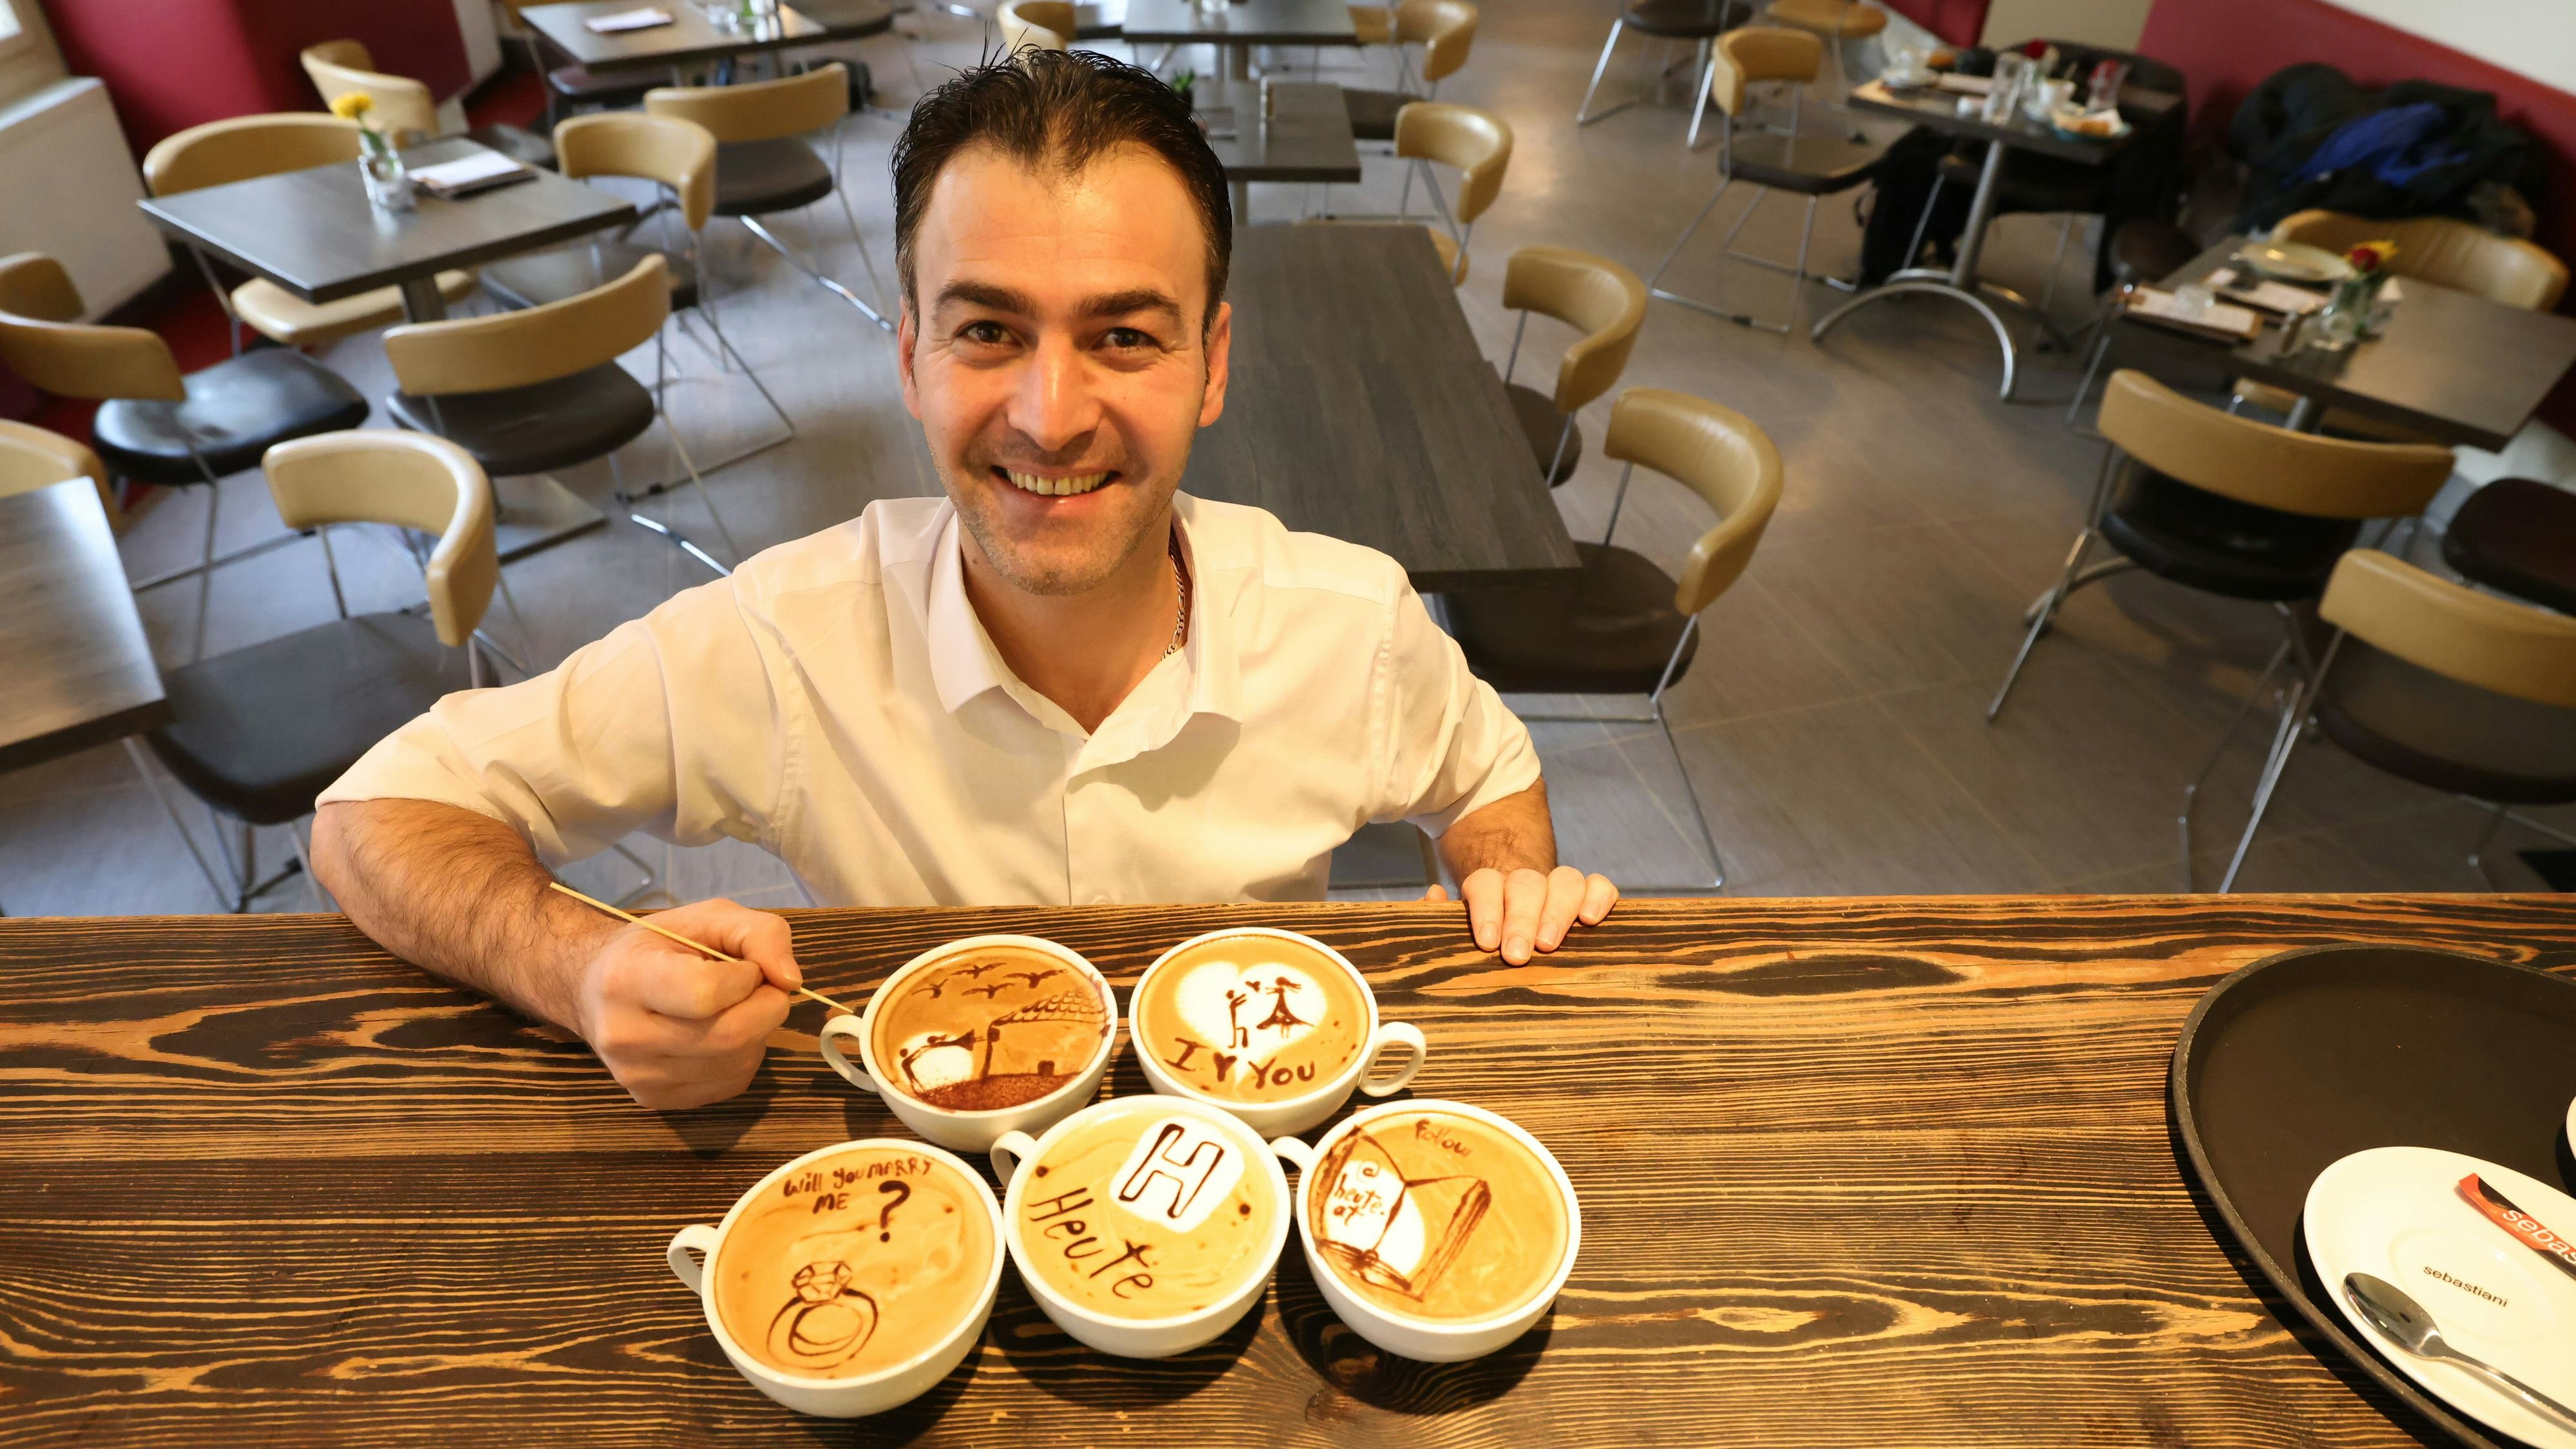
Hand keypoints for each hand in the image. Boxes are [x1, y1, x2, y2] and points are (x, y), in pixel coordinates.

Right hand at [570, 898, 802, 1109]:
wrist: (596, 987)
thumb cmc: (659, 946)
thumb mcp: (710, 917)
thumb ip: (761, 933)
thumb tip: (790, 981)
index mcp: (628, 979)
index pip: (705, 993)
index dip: (745, 977)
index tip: (742, 965)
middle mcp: (625, 1035)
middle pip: (729, 1036)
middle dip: (765, 1006)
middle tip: (757, 986)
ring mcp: (638, 1076)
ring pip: (736, 1063)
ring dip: (757, 1032)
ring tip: (732, 1008)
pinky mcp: (655, 1100)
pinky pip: (730, 1084)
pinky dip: (744, 1056)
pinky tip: (721, 1033)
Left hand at [1425, 866, 1617, 963]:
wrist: (1518, 922)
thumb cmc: (1486, 938)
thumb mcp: (1456, 929)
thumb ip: (1438, 915)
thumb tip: (1433, 895)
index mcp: (1489, 888)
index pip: (1485, 883)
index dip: (1486, 909)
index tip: (1488, 943)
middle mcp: (1525, 882)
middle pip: (1525, 884)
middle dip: (1521, 918)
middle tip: (1517, 954)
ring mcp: (1558, 886)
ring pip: (1564, 880)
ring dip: (1557, 911)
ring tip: (1550, 945)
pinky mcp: (1589, 894)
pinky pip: (1598, 885)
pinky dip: (1598, 896)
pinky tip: (1590, 920)